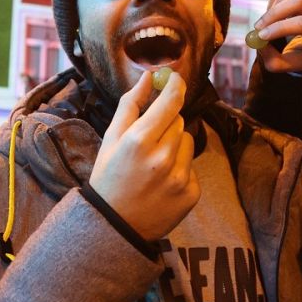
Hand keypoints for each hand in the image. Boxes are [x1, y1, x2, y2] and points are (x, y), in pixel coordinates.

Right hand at [88, 69, 197, 240]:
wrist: (115, 225)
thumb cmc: (109, 177)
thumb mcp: (111, 139)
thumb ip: (130, 104)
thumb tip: (149, 76)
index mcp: (139, 141)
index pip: (171, 102)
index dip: (176, 86)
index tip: (176, 79)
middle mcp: (163, 158)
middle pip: (179, 120)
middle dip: (166, 123)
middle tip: (149, 140)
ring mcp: (180, 178)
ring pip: (187, 141)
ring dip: (175, 146)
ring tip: (154, 164)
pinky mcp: (191, 193)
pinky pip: (192, 166)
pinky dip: (180, 168)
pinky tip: (161, 182)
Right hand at [254, 0, 301, 72]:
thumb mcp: (289, 64)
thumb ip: (273, 60)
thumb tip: (258, 43)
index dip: (281, 28)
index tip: (262, 36)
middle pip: (298, 2)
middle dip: (274, 14)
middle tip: (257, 28)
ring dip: (270, 12)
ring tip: (267, 28)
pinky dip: (271, 7)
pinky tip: (274, 19)